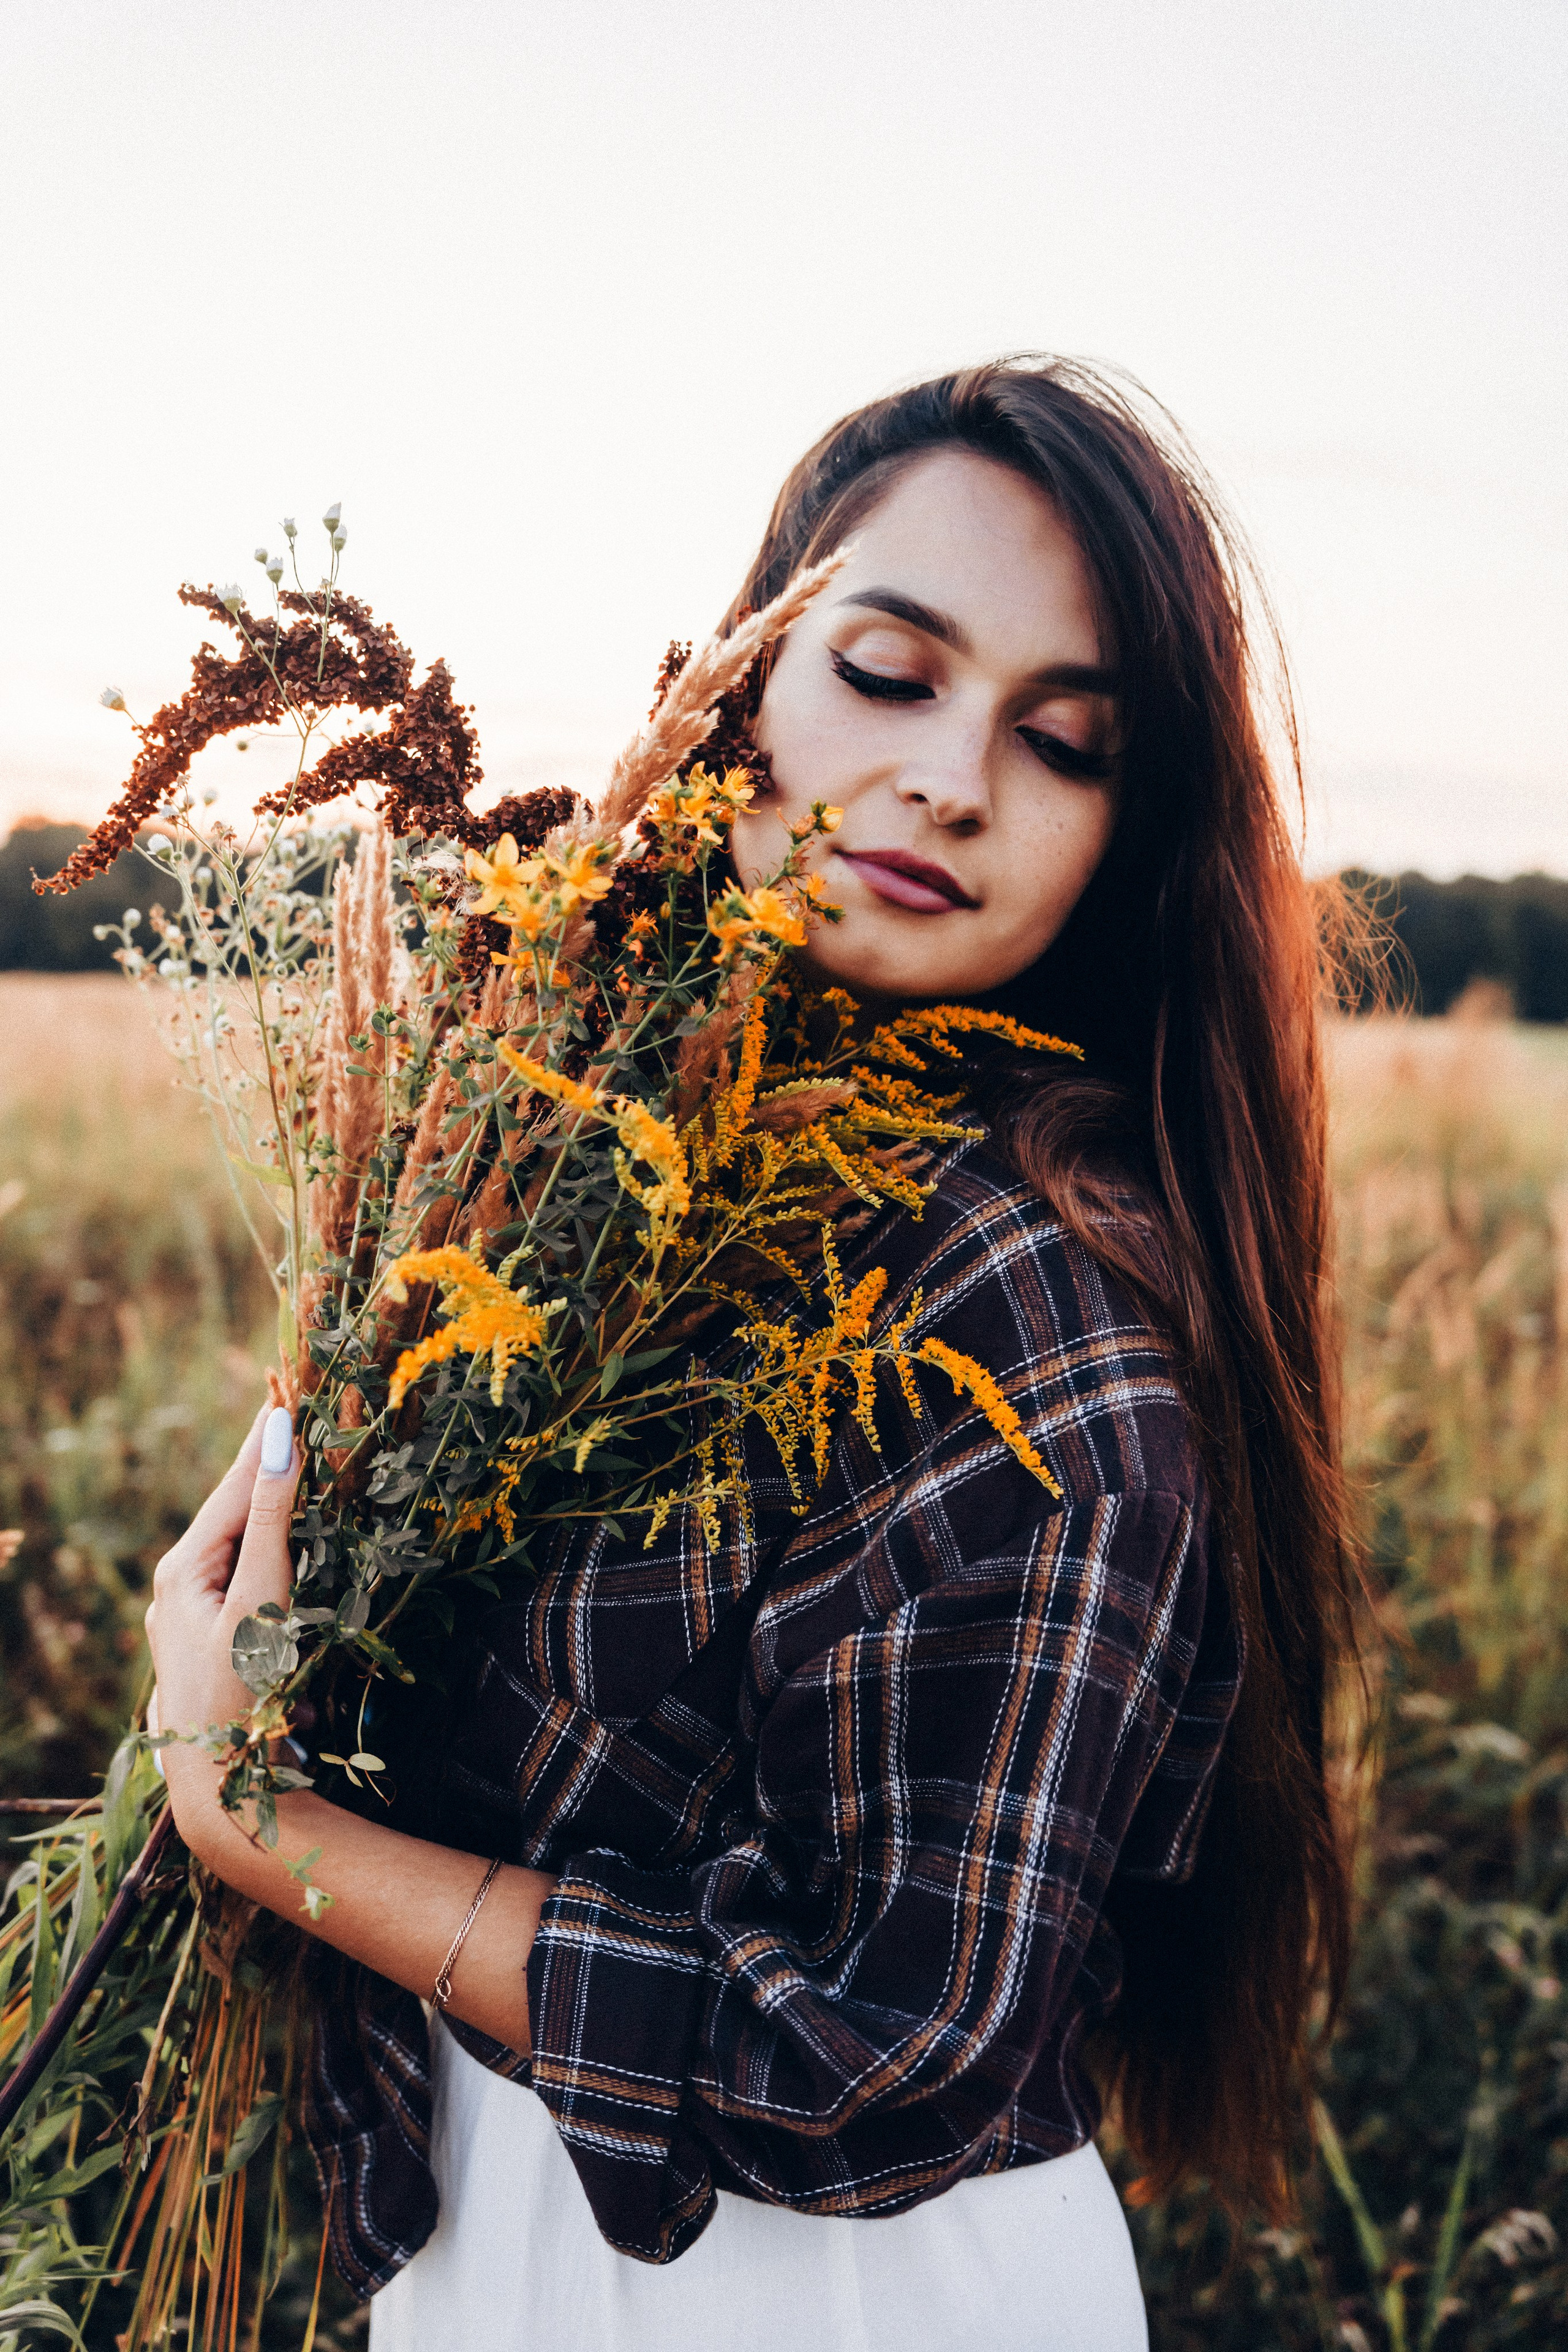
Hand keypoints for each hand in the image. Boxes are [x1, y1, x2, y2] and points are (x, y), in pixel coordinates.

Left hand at [145, 1402, 299, 1832]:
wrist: (219, 1790)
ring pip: (238, 1547)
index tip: (288, 1386)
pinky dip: (269, 1554)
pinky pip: (243, 1581)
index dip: (266, 1436)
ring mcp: (189, 1617)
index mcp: (182, 1568)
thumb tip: (278, 1439)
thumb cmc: (240, 1693)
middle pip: (233, 1512)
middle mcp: (178, 1587)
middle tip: (299, 1415)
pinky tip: (288, 1546)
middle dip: (267, 1467)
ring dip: (270, 1510)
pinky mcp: (209, 1643)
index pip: (235, 1483)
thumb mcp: (259, 1598)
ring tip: (297, 1467)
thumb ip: (270, 1519)